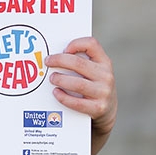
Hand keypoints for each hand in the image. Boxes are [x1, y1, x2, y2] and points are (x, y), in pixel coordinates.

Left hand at [46, 37, 116, 154]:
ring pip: (78, 84)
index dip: (76, 44)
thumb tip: (55, 56)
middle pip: (79, 63)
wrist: (107, 110)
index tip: (63, 49)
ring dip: (61, 80)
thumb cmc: (94, 85)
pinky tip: (56, 92)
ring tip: (52, 78)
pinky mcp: (98, 108)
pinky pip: (77, 103)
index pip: (92, 44)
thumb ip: (81, 61)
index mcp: (104, 62)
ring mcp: (103, 92)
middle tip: (48, 62)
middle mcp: (106, 76)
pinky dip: (64, 97)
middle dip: (59, 61)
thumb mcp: (94, 70)